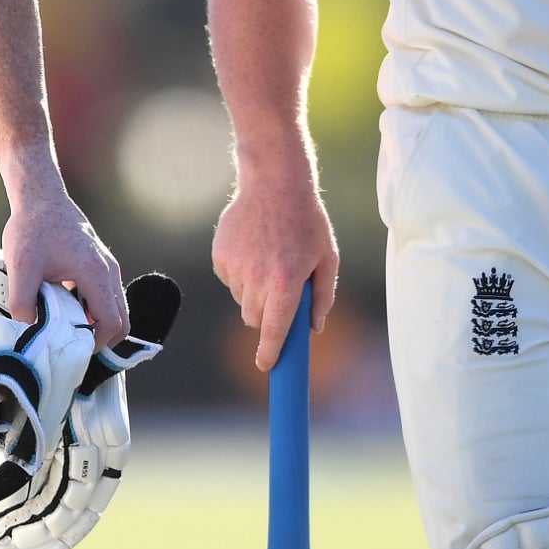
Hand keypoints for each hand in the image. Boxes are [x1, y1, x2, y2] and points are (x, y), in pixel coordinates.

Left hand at [3, 180, 127, 348]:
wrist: (40, 197)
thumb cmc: (32, 228)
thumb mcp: (20, 268)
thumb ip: (23, 304)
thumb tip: (27, 331)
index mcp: (96, 273)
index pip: (111, 322)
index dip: (95, 343)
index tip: (72, 348)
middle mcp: (108, 270)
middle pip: (122, 319)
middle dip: (101, 339)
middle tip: (73, 346)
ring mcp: (107, 266)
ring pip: (115, 307)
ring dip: (96, 323)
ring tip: (67, 328)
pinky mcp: (99, 263)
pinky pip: (106, 295)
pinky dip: (92, 309)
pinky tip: (65, 309)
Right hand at [212, 166, 337, 371]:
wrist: (274, 182)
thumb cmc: (307, 221)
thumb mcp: (327, 257)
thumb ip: (323, 297)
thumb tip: (314, 329)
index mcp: (286, 281)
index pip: (274, 329)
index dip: (269, 352)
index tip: (265, 366)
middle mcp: (257, 277)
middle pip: (254, 319)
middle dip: (266, 318)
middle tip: (279, 296)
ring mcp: (236, 265)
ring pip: (241, 300)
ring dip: (253, 293)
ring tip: (269, 261)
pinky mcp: (220, 254)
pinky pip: (229, 279)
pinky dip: (240, 274)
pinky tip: (253, 249)